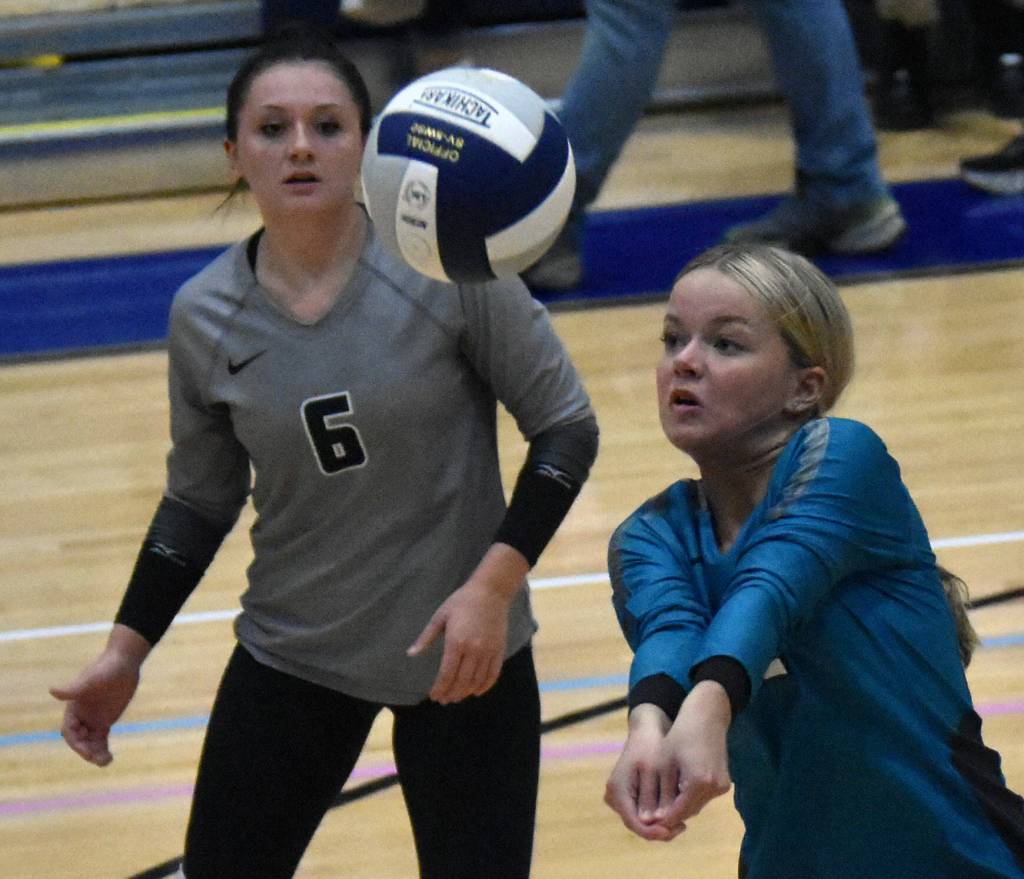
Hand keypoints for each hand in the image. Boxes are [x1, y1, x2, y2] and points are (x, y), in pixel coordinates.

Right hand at [49, 624, 149, 765]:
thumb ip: (73, 688)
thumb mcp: (90, 679)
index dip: (76, 742)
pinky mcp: (106, 720)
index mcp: (73, 708)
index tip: (86, 750)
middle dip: (87, 751)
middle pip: (79, 740)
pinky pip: (101, 739)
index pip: (69, 731)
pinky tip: (109, 758)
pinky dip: (103, 749)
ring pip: (90, 742)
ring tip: (106, 761)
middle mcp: (81, 716)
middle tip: (99, 759)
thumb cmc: (105, 668)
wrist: (124, 662)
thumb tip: (52, 690)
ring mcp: (93, 719)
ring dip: (96, 753)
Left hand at [407, 544, 527, 703]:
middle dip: (451, 693)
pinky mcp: (499, 650)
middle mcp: (474, 650)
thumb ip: (426, 637)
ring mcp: (488, 652)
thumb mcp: (440, 616)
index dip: (440, 688)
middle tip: (444, 700)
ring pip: (477, 681)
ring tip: (457, 697)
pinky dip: (484, 686)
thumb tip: (411, 653)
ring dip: (466, 692)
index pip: (447, 674)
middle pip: (462, 681)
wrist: (491, 592)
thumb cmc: (462, 602)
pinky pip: (493, 675)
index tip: (434, 696)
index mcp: (456, 642)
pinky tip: (476, 691)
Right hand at [604, 704, 682, 840]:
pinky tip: (676, 812)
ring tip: (682, 821)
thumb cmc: (650, 746)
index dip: (654, 831)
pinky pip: (644, 813)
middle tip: (683, 826)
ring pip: (641, 821)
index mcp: (616, 790)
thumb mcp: (652, 771)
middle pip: (637, 824)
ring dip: (660, 824)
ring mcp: (620, 798)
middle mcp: (614, 797)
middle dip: (659, 829)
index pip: (634, 822)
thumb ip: (651, 797)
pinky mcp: (630, 797)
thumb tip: (651, 823)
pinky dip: (659, 815)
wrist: (646, 730)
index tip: (675, 829)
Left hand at [657, 681, 731, 829]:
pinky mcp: (725, 783)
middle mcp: (714, 787)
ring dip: (681, 805)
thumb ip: (663, 792)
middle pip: (689, 811)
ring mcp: (722, 786)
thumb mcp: (666, 762)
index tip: (647, 819)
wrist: (708, 716)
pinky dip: (691, 797)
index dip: (662, 818)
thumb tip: (655, 819)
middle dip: (671, 813)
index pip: (678, 811)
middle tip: (653, 813)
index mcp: (698, 782)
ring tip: (662, 801)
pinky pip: (704, 797)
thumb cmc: (681, 734)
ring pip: (697, 805)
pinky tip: (678, 790)